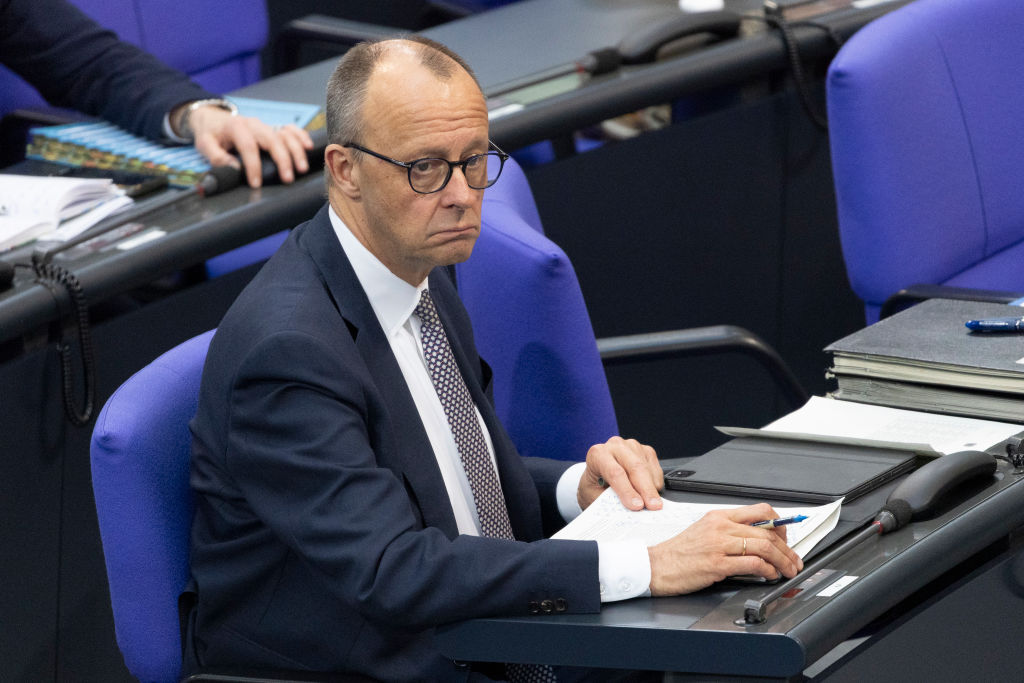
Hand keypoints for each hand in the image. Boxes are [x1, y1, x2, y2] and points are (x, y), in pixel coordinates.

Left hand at [187, 105, 313, 186]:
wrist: (213, 118)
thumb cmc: (210, 133)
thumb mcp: (204, 144)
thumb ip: (216, 156)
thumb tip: (234, 168)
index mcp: (236, 127)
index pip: (248, 146)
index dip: (253, 166)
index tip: (256, 183)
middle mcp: (254, 124)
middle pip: (273, 139)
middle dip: (282, 159)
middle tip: (288, 178)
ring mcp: (266, 125)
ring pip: (285, 134)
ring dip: (296, 150)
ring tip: (301, 168)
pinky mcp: (272, 128)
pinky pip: (290, 129)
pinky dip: (301, 136)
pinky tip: (308, 147)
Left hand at [577, 436, 661, 511]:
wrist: (597, 478)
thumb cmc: (595, 487)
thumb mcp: (596, 496)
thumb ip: (612, 500)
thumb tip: (630, 509)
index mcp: (597, 455)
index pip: (615, 472)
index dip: (627, 490)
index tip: (637, 505)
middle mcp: (615, 446)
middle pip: (635, 467)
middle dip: (646, 489)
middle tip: (653, 506)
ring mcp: (632, 446)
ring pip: (647, 468)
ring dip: (652, 488)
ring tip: (652, 505)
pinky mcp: (646, 451)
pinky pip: (656, 469)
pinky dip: (656, 484)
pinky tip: (650, 493)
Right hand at [647, 503, 802, 595]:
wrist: (656, 566)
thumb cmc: (679, 553)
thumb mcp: (705, 531)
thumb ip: (730, 531)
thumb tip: (758, 538)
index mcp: (719, 516)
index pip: (760, 511)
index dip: (780, 524)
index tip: (787, 537)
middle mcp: (720, 527)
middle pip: (767, 531)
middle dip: (787, 548)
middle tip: (793, 559)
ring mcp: (719, 544)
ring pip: (764, 546)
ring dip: (783, 560)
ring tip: (787, 570)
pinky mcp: (717, 564)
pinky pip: (753, 564)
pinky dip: (768, 570)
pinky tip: (770, 575)